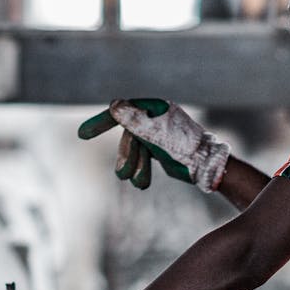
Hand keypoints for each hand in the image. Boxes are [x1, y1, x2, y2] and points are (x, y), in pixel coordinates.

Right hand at [77, 97, 229, 193]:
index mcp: (155, 109)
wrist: (207, 166)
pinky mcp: (160, 148)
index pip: (121, 112)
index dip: (100, 123)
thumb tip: (114, 105)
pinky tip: (141, 184)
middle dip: (125, 157)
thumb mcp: (158, 135)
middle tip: (122, 175)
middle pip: (127, 136)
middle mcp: (155, 119)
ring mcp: (157, 134)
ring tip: (137, 184)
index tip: (82, 135)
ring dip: (133, 167)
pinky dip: (140, 170)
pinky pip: (142, 158)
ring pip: (134, 150)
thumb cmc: (185, 148)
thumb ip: (135, 121)